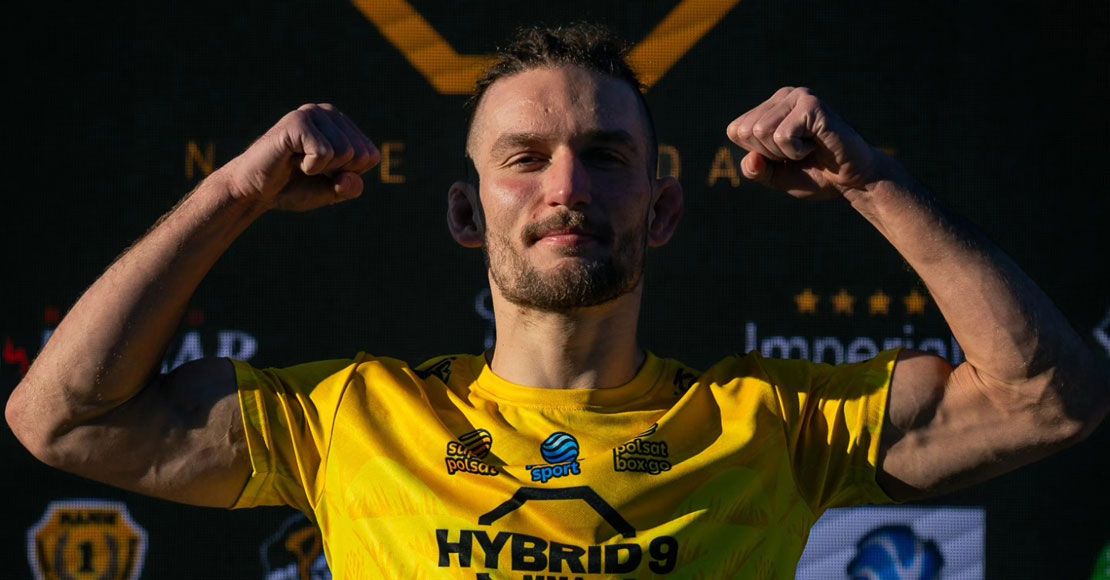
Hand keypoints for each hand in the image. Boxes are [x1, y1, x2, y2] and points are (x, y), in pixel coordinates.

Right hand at [217, 103, 380, 211]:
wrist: (253, 191)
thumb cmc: (293, 187)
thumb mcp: (332, 192)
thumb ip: (350, 187)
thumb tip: (352, 177)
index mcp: (341, 124)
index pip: (371, 155)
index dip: (349, 175)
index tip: (323, 173)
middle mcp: (328, 112)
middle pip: (361, 155)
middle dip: (337, 172)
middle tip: (308, 169)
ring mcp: (312, 113)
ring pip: (346, 153)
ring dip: (321, 170)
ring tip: (299, 163)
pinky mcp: (297, 121)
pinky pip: (324, 153)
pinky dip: (310, 167)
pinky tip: (291, 161)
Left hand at [727, 87, 887, 199]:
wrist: (853, 181)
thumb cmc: (815, 174)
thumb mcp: (774, 176)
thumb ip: (754, 169)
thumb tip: (750, 159)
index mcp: (770, 108)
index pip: (735, 131)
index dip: (757, 153)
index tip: (785, 156)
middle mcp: (782, 96)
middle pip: (747, 132)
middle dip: (770, 153)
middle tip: (799, 153)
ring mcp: (798, 96)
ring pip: (762, 132)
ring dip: (784, 152)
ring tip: (808, 148)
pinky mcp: (811, 104)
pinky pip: (782, 135)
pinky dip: (796, 150)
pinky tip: (816, 145)